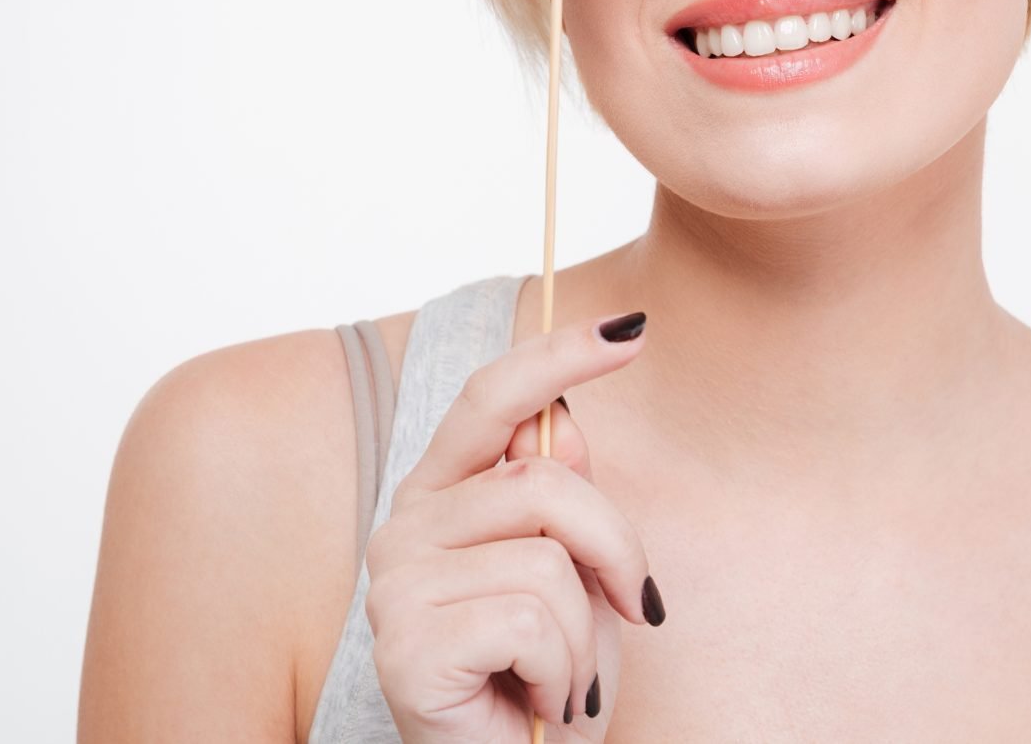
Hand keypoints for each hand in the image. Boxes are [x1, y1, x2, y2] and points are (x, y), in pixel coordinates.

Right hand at [363, 307, 659, 741]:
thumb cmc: (542, 679)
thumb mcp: (578, 578)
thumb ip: (565, 502)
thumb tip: (566, 425)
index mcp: (441, 494)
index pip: (491, 399)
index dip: (558, 356)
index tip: (634, 329)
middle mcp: (405, 526)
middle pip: (544, 482)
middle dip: (616, 548)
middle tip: (633, 609)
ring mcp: (396, 585)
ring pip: (548, 560)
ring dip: (587, 635)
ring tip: (562, 678)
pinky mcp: (406, 643)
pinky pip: (532, 620)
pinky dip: (562, 671)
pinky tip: (537, 701)